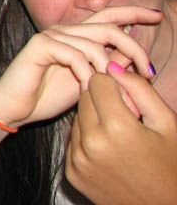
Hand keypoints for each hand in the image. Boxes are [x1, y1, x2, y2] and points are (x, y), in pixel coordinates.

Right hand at [0, 6, 161, 128]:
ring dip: (109, 68)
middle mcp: (64, 30)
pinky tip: (88, 88)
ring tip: (114, 90)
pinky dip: (86, 73)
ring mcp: (51, 35)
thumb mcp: (86, 83)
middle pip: (108, 26)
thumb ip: (106, 67)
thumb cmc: (47, 97)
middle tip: (148, 71)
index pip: (109, 17)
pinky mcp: (40, 45)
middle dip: (134, 46)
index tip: (157, 16)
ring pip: (93, 43)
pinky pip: (74, 55)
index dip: (134, 13)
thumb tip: (133, 56)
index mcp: (76, 35)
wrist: (13, 108)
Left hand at [66, 68, 176, 202]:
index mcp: (117, 128)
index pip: (98, 81)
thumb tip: (113, 65)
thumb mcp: (168, 124)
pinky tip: (109, 151)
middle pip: (84, 97)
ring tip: (118, 135)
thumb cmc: (171, 167)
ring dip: (93, 119)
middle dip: (102, 99)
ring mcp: (78, 160)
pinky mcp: (71, 174)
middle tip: (125, 115)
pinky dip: (87, 140)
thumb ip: (140, 89)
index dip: (113, 83)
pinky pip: (72, 141)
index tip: (127, 94)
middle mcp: (91, 144)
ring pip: (77, 118)